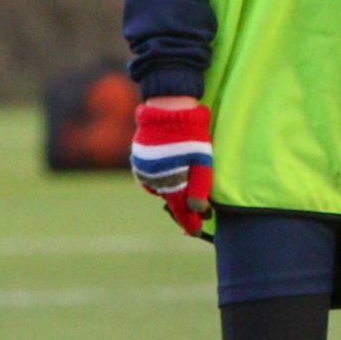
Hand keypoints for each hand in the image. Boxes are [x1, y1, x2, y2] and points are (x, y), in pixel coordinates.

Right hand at [131, 98, 212, 239]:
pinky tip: (171, 169)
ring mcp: (143, 170)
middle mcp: (154, 180)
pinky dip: (161, 177)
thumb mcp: (202, 161)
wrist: (166, 108)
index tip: (197, 231)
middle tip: (197, 207)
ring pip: (160, 188)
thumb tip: (198, 211)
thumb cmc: (190, 133)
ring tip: (184, 182)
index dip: (190, 222)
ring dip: (171, 188)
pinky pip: (150, 176)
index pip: (181, 211)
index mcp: (171, 182)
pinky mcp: (137, 160)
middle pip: (170, 199)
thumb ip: (199, 187)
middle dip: (183, 204)